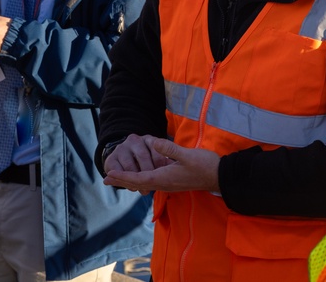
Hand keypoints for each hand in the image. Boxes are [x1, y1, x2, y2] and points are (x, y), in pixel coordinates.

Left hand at [103, 136, 220, 194]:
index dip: (123, 177)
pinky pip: (152, 179)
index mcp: (164, 178)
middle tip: (106, 179)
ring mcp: (169, 181)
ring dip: (130, 179)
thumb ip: (169, 149)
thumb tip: (153, 143)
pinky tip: (139, 173)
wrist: (220, 175)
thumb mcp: (187, 155)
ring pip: (144, 181)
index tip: (109, 175)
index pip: (139, 179)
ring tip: (118, 176)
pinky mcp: (173, 178)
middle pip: (138, 182)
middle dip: (122, 180)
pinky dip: (141, 177)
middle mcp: (164, 182)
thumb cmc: (204, 165)